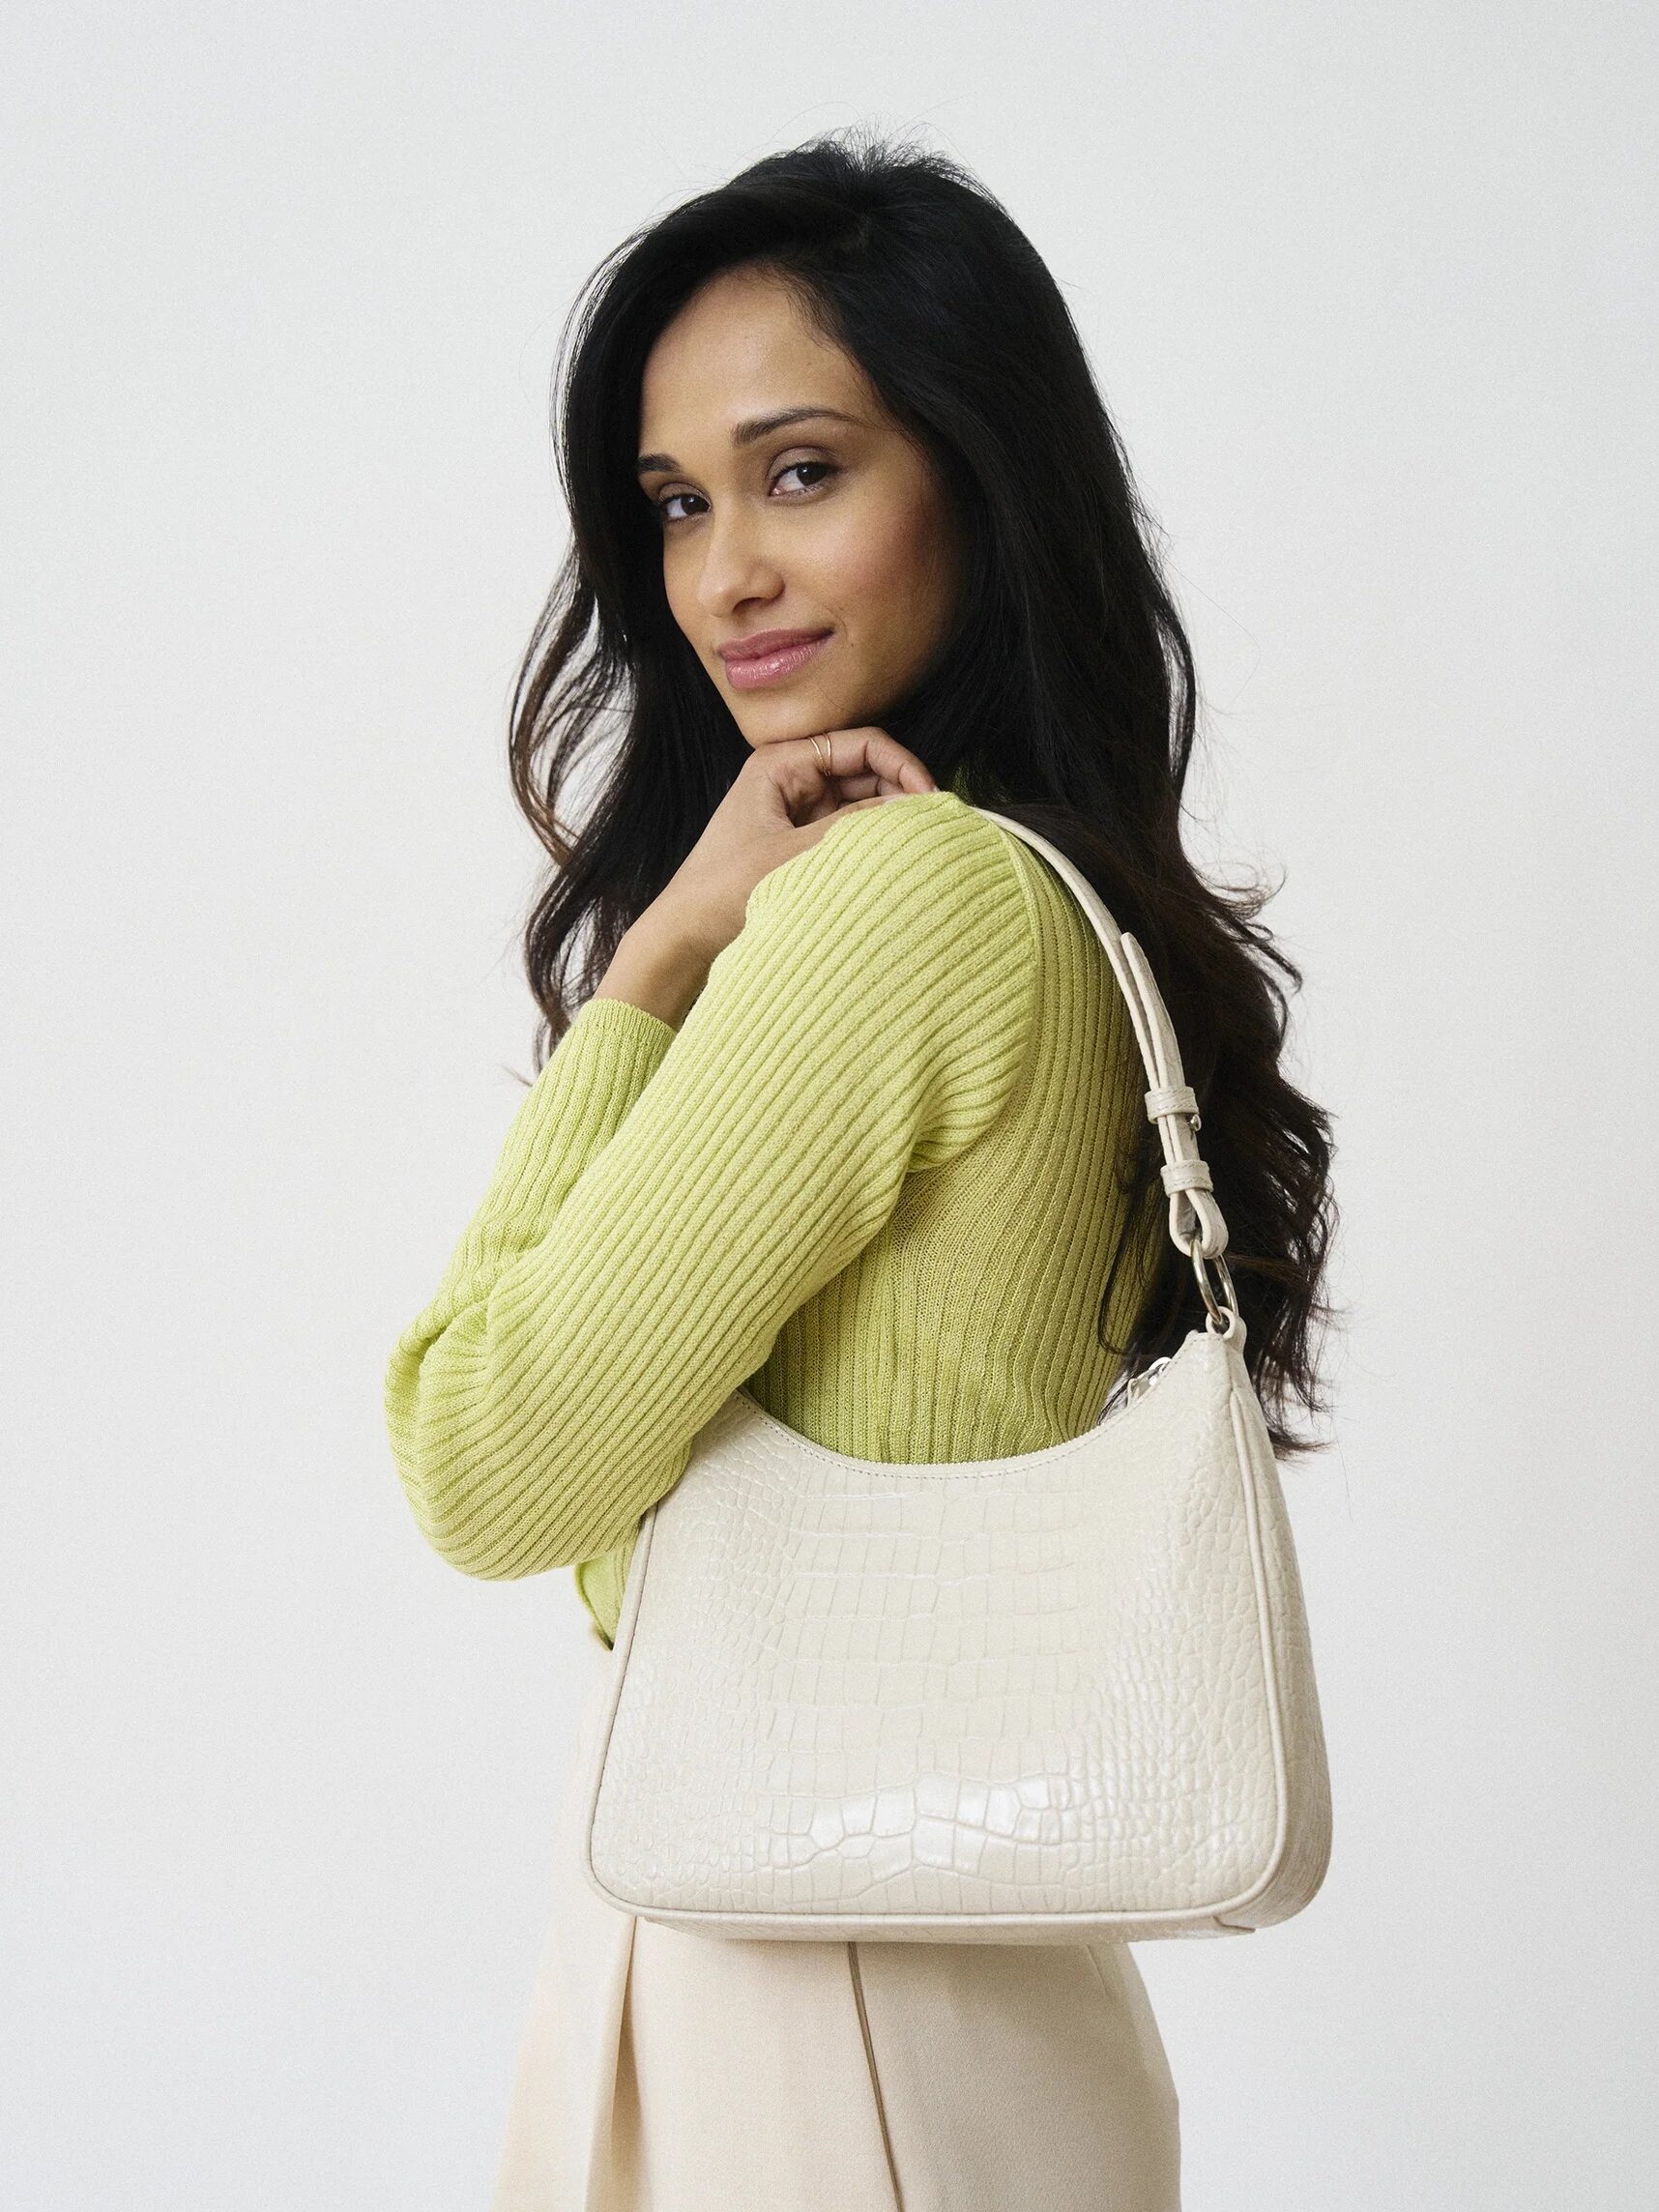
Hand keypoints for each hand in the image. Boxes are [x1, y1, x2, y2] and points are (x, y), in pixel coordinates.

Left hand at [647, 728, 937, 968]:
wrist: (684, 937)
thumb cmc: (722, 890)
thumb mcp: (792, 854)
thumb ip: (853, 827)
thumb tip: (911, 807)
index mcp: (780, 763)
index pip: (859, 744)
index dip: (900, 765)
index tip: (929, 798)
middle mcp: (791, 778)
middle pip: (866, 768)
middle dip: (899, 790)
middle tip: (932, 822)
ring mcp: (797, 809)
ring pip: (862, 800)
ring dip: (888, 816)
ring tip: (917, 840)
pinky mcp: (801, 840)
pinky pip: (849, 828)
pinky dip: (872, 838)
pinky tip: (892, 856)